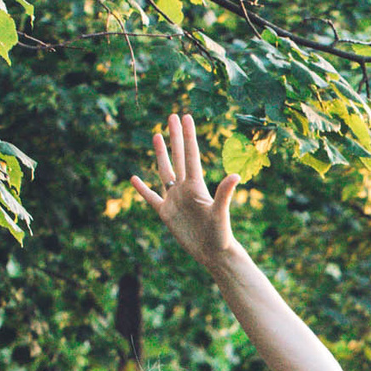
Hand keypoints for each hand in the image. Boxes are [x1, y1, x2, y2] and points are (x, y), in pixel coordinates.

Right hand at [130, 111, 241, 270]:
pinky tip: (135, 178)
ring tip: (156, 135)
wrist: (214, 254)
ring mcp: (174, 200)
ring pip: (164, 172)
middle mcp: (185, 189)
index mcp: (196, 186)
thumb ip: (224, 194)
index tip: (185, 117)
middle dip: (175, 136)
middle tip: (172, 116)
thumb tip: (235, 176)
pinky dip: (143, 189)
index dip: (188, 136)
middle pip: (178, 157)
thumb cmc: (221, 235)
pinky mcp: (166, 213)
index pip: (190, 155)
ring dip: (160, 154)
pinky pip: (152, 198)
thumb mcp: (220, 213)